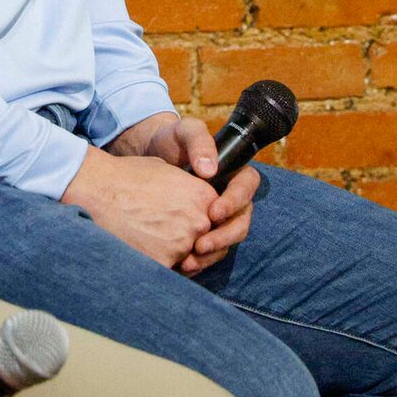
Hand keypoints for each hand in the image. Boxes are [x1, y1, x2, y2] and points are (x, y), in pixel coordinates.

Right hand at [61, 144, 214, 267]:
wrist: (98, 189)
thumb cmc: (128, 176)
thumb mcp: (167, 172)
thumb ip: (190, 191)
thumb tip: (193, 204)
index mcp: (204, 197)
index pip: (215, 221)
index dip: (198, 226)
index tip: (182, 225)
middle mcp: (199, 222)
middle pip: (203, 243)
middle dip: (187, 243)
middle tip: (162, 236)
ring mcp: (182, 245)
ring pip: (185, 260)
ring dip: (171, 256)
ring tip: (147, 241)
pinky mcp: (164, 262)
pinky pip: (168, 271)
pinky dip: (156, 265)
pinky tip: (140, 251)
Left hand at [111, 116, 258, 274]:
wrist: (149, 154)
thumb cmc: (171, 140)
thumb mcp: (185, 131)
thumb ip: (199, 142)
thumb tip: (210, 170)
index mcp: (233, 171)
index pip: (247, 187)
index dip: (235, 202)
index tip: (213, 212)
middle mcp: (230, 196)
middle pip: (241, 221)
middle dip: (224, 237)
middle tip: (200, 245)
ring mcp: (218, 217)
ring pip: (227, 241)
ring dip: (211, 254)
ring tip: (188, 262)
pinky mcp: (202, 231)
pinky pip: (209, 251)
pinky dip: (199, 261)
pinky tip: (181, 266)